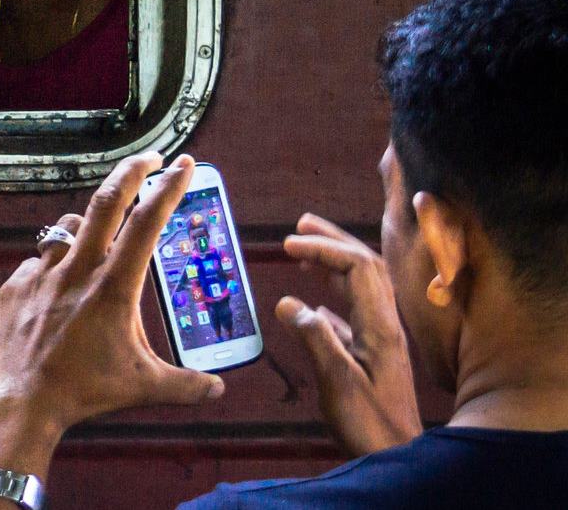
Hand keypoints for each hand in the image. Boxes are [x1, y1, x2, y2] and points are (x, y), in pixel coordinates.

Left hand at [0, 154, 224, 485]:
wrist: (23, 400)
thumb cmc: (85, 392)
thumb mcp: (144, 387)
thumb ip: (186, 385)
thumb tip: (218, 389)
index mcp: (114, 286)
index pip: (147, 223)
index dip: (168, 189)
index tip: (183, 165)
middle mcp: (77, 270)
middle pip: (106, 201)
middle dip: (131, 170)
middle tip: (150, 157)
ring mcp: (41, 273)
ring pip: (68, 228)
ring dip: (88, 226)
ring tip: (102, 240)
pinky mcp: (16, 284)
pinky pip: (38, 262)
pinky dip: (53, 267)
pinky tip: (60, 288)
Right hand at [275, 212, 423, 455]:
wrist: (398, 456)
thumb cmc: (369, 424)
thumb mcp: (337, 381)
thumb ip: (315, 339)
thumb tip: (287, 302)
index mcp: (380, 326)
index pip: (357, 267)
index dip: (324, 249)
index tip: (288, 245)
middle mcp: (386, 325)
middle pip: (366, 267)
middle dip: (333, 241)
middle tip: (298, 228)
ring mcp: (382, 339)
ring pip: (362, 287)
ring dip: (334, 264)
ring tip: (304, 253)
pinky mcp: (375, 355)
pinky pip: (355, 313)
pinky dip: (333, 297)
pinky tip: (314, 305)